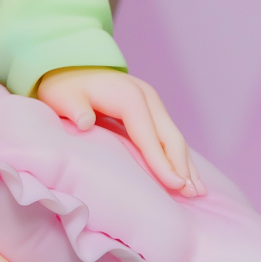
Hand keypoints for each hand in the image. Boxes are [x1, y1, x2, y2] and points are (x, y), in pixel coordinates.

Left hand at [35, 67, 203, 195]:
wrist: (68, 67)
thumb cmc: (64, 88)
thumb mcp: (62, 97)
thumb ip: (74, 109)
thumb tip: (85, 122)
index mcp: (127, 96)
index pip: (148, 134)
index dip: (162, 161)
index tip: (175, 185)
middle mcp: (146, 96)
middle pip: (169, 135)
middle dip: (182, 165)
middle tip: (193, 194)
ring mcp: (151, 101)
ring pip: (173, 136)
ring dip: (186, 163)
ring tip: (198, 190)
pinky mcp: (150, 108)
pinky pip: (168, 134)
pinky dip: (179, 155)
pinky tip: (187, 173)